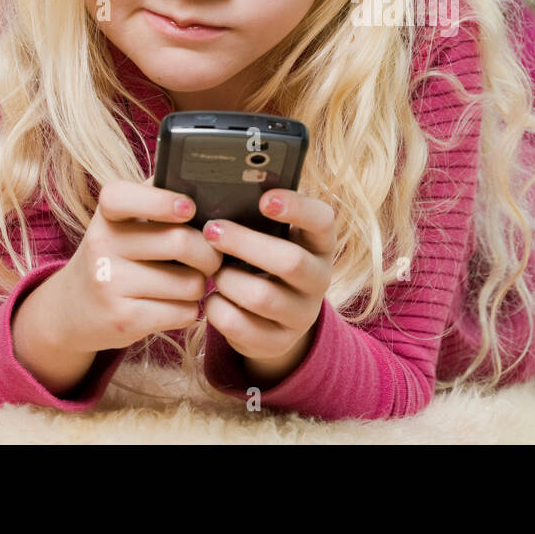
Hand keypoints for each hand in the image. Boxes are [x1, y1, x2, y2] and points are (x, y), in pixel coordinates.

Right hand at [44, 179, 223, 354]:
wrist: (73, 309)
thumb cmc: (118, 256)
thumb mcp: (124, 223)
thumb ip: (158, 199)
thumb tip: (210, 193)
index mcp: (106, 215)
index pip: (122, 197)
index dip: (161, 201)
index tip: (189, 209)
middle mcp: (102, 246)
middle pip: (181, 242)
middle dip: (209, 254)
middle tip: (210, 258)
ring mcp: (109, 284)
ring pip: (190, 282)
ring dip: (200, 285)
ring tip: (185, 283)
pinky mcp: (124, 319)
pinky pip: (184, 312)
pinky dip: (190, 311)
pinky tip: (173, 306)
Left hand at [200, 188, 336, 385]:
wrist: (274, 318)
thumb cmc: (264, 260)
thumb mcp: (273, 237)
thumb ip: (257, 217)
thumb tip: (219, 192)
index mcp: (320, 244)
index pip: (323, 220)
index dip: (297, 208)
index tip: (264, 199)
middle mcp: (320, 279)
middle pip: (290, 261)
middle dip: (245, 244)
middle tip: (211, 230)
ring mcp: (302, 314)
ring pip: (262, 296)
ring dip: (228, 279)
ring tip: (214, 269)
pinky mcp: (277, 343)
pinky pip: (239, 326)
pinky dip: (217, 308)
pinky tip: (214, 298)